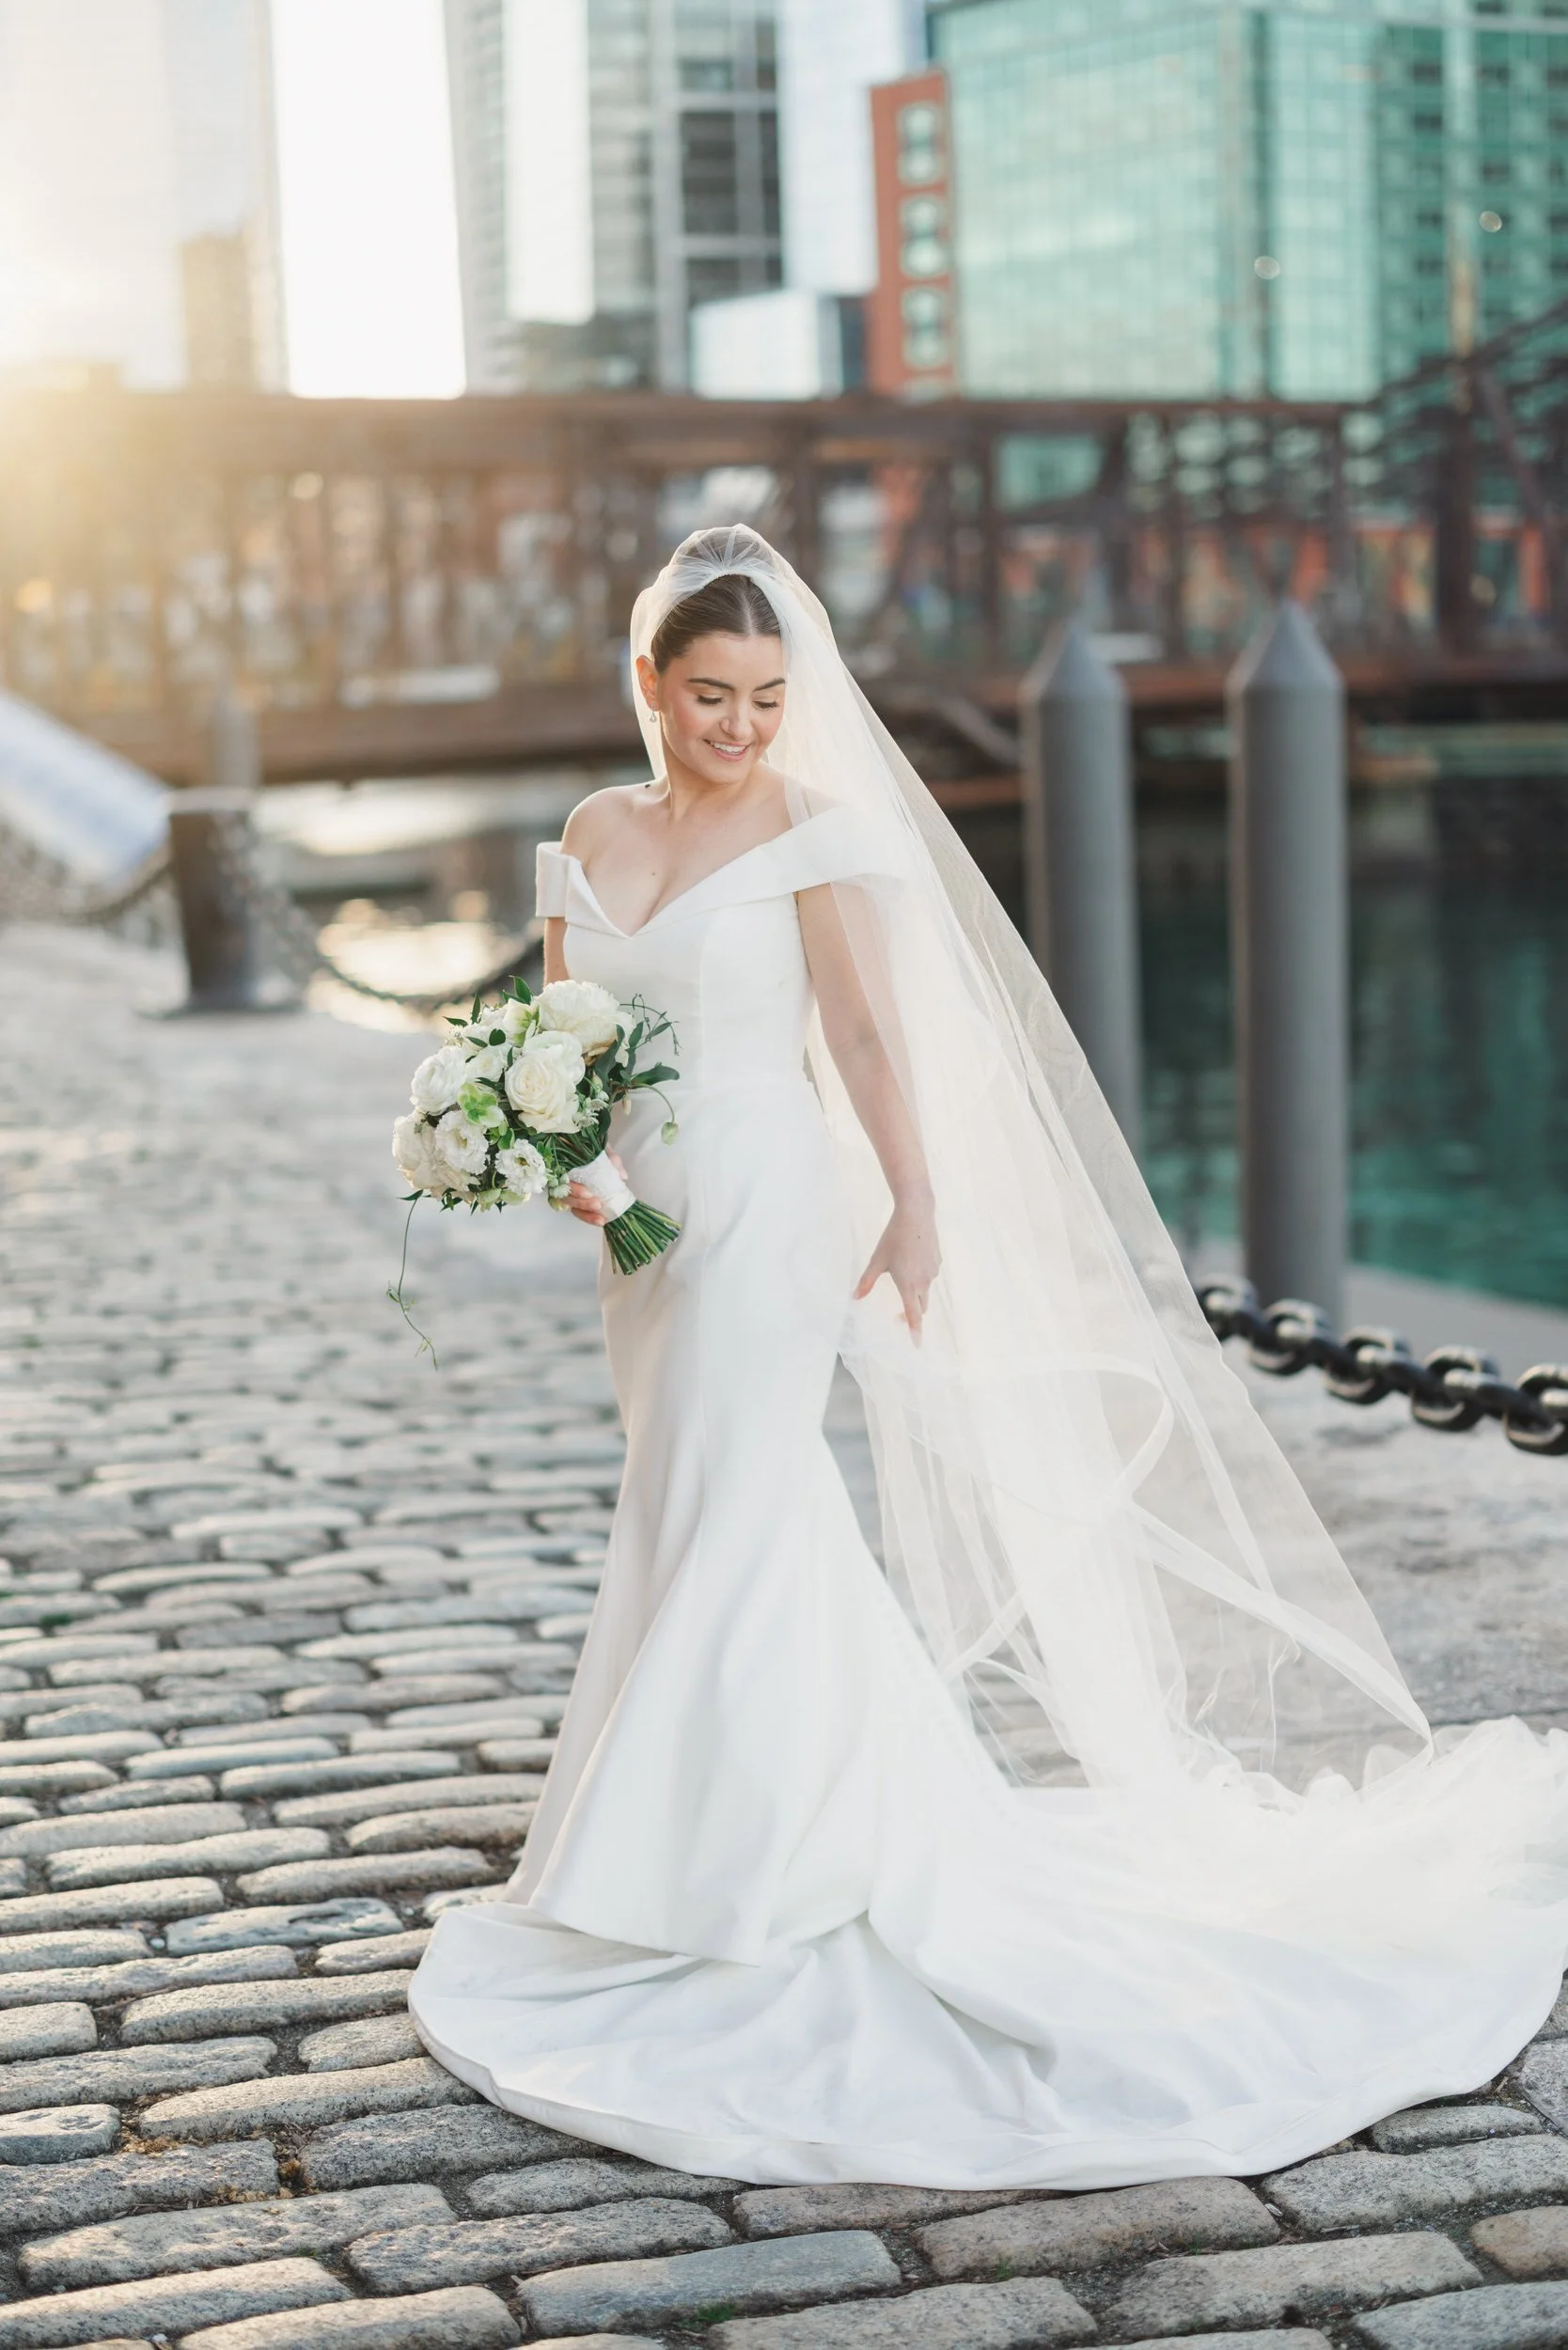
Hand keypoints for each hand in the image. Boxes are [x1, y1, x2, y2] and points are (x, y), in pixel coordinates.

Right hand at [567, 1150, 626, 1227]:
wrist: (587, 1147)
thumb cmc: (592, 1150)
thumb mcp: (602, 1150)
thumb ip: (611, 1159)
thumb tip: (622, 1176)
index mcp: (565, 1168)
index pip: (563, 1182)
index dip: (574, 1190)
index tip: (588, 1193)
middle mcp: (563, 1181)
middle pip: (567, 1197)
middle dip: (582, 1204)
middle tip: (597, 1205)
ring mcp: (568, 1193)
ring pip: (572, 1207)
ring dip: (586, 1214)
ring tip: (600, 1219)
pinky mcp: (575, 1202)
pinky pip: (578, 1213)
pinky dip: (589, 1218)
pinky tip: (600, 1221)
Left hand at [854, 1196, 938, 1341]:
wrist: (916, 1213)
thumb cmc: (893, 1237)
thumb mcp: (876, 1260)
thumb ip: (866, 1282)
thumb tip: (855, 1298)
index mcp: (908, 1285)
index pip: (913, 1315)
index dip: (914, 1331)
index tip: (916, 1344)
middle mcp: (924, 1281)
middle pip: (921, 1306)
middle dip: (912, 1314)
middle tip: (898, 1317)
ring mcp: (933, 1271)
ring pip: (925, 1290)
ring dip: (915, 1293)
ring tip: (900, 1276)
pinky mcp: (937, 1260)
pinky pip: (929, 1275)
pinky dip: (921, 1276)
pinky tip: (911, 1260)